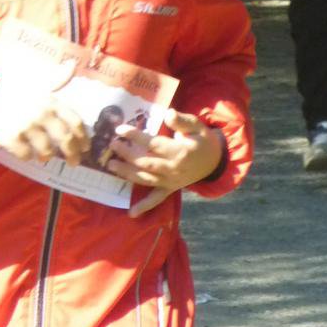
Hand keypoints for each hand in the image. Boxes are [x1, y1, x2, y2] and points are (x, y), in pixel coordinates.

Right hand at [0, 70, 86, 166]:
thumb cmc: (19, 91)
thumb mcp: (40, 82)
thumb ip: (59, 78)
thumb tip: (72, 65)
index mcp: (51, 102)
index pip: (75, 122)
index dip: (83, 137)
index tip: (86, 147)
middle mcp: (41, 114)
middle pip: (65, 140)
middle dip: (73, 154)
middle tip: (74, 162)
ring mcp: (26, 126)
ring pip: (47, 150)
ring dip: (48, 156)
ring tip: (45, 156)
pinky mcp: (11, 137)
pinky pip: (26, 155)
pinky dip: (29, 157)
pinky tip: (28, 154)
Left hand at [106, 109, 226, 218]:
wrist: (215, 160)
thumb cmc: (201, 140)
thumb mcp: (197, 126)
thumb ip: (182, 121)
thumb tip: (168, 113)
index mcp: (180, 151)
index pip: (154, 144)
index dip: (136, 137)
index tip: (120, 130)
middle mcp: (174, 168)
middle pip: (147, 162)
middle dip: (128, 154)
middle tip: (113, 145)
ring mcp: (172, 181)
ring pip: (146, 179)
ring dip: (128, 173)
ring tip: (111, 165)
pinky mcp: (170, 189)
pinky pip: (157, 199)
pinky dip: (144, 206)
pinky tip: (131, 213)